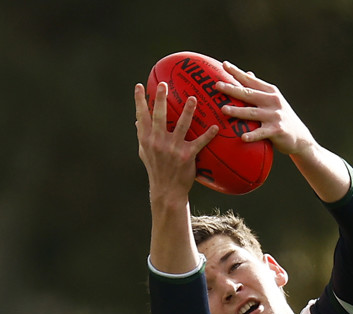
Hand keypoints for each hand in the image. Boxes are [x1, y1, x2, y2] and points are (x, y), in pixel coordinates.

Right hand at [134, 82, 217, 202]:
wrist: (167, 191)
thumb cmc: (156, 170)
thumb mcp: (145, 153)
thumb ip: (142, 136)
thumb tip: (137, 120)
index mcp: (147, 140)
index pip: (141, 117)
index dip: (140, 101)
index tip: (139, 86)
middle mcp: (158, 142)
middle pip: (159, 117)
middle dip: (161, 100)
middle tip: (164, 84)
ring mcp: (173, 149)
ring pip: (181, 126)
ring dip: (187, 112)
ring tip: (193, 99)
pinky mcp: (187, 156)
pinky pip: (199, 142)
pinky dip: (207, 135)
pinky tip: (215, 127)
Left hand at [215, 62, 314, 156]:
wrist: (300, 138)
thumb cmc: (281, 119)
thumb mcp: (273, 101)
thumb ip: (260, 89)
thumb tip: (247, 74)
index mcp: (270, 92)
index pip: (250, 80)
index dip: (237, 72)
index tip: (224, 64)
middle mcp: (273, 101)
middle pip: (248, 94)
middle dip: (232, 89)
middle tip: (217, 85)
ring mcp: (275, 115)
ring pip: (252, 112)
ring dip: (237, 111)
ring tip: (223, 109)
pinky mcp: (277, 130)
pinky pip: (262, 133)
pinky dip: (252, 135)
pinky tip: (242, 137)